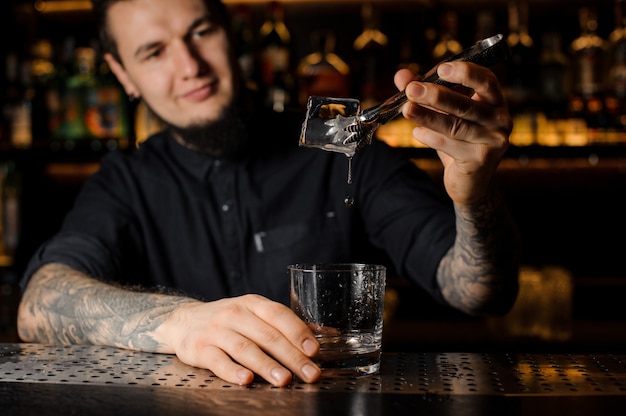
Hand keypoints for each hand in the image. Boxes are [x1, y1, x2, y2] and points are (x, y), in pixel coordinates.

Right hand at [161, 294, 320, 385]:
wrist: (183, 321)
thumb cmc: (229, 320)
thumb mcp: (254, 314)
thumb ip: (283, 324)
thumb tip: (325, 335)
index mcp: (253, 304)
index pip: (279, 315)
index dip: (298, 332)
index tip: (314, 350)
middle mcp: (235, 314)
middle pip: (267, 336)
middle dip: (292, 356)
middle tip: (309, 373)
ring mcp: (217, 331)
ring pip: (246, 349)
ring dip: (267, 366)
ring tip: (284, 380)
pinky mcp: (201, 349)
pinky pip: (219, 361)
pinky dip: (233, 371)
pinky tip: (247, 379)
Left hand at [394, 62, 512, 204]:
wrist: (470, 181)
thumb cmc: (458, 140)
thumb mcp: (442, 113)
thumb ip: (424, 93)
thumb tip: (401, 76)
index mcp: (494, 101)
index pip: (486, 81)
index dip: (466, 73)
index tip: (442, 68)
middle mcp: (500, 119)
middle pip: (465, 105)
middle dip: (436, 95)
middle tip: (411, 90)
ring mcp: (493, 141)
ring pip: (455, 126)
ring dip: (428, 116)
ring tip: (407, 109)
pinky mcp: (481, 159)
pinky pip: (451, 145)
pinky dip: (431, 138)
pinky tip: (417, 132)